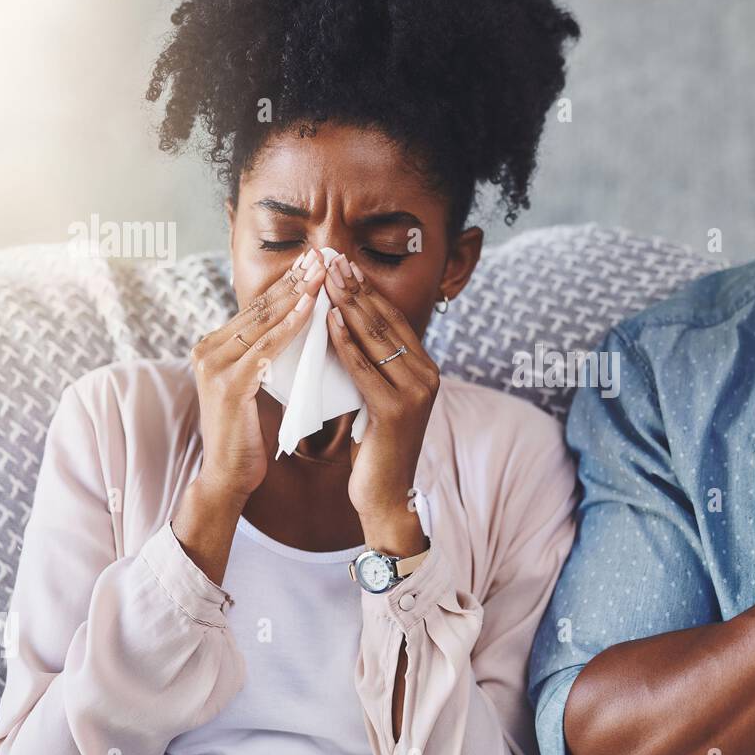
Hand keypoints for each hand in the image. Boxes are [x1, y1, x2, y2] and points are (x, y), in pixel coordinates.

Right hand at [190, 250, 326, 503]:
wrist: (228, 476)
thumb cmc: (249, 434)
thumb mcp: (257, 385)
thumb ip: (266, 356)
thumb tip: (296, 326)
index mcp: (214, 347)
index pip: (256, 308)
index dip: (286, 284)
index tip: (314, 263)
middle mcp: (207, 349)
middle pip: (259, 307)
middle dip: (293, 281)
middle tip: (322, 255)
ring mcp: (214, 365)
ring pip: (263, 322)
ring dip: (296, 295)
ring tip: (322, 273)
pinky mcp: (228, 384)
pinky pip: (266, 348)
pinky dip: (289, 327)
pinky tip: (310, 309)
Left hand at [323, 251, 439, 556]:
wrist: (385, 495)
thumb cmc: (375, 447)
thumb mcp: (377, 397)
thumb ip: (371, 366)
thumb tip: (345, 326)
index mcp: (424, 369)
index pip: (394, 319)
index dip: (368, 290)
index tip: (343, 264)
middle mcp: (426, 375)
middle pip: (387, 322)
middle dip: (357, 288)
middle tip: (333, 258)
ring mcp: (414, 392)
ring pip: (377, 340)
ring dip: (349, 306)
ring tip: (327, 279)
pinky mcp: (395, 410)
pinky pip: (365, 368)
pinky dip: (346, 343)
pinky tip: (329, 321)